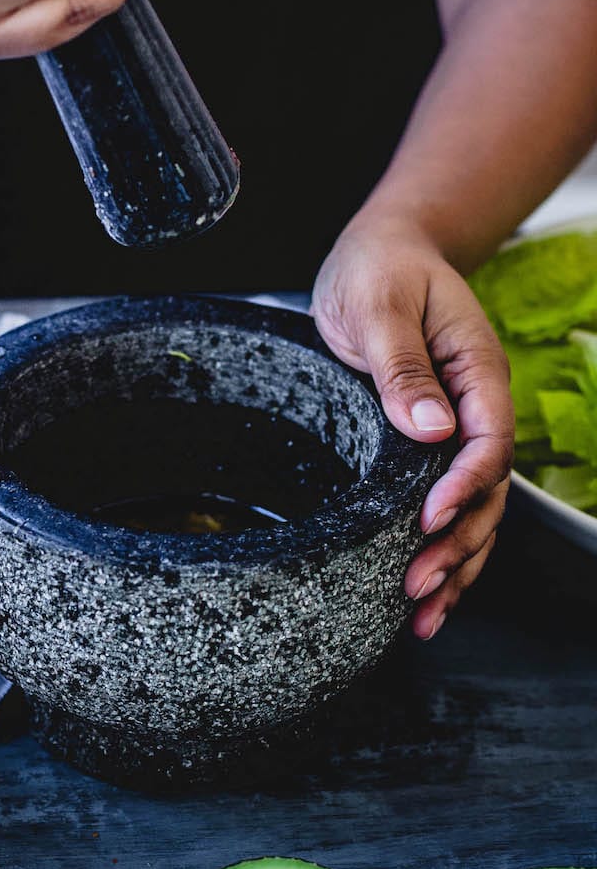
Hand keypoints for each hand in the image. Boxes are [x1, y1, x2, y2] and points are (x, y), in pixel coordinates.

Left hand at [312, 215, 513, 638]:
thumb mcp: (382, 305)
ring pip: (475, 513)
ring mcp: (459, 432)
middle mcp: (477, 410)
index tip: (427, 521)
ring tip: (423, 617)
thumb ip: (403, 367)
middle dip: (457, 545)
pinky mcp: (430, 449)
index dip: (464, 488)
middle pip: (487, 493)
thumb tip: (430, 428)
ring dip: (455, 567)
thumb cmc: (381, 268)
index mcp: (476, 373)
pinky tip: (426, 600)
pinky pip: (448, 507)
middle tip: (415, 585)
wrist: (382, 250)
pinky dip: (442, 555)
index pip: (488, 443)